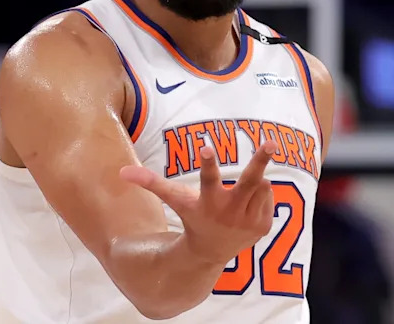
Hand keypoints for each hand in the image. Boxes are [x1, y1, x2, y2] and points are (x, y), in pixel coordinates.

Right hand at [119, 141, 276, 265]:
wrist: (211, 250)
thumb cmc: (191, 216)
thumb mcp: (173, 199)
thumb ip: (151, 183)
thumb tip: (122, 172)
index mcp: (207, 202)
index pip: (207, 180)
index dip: (207, 163)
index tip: (206, 147)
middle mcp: (230, 212)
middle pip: (249, 182)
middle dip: (260, 162)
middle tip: (271, 143)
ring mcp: (249, 220)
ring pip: (261, 186)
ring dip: (256, 178)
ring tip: (242, 187)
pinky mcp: (263, 225)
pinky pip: (267, 196)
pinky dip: (260, 193)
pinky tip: (248, 201)